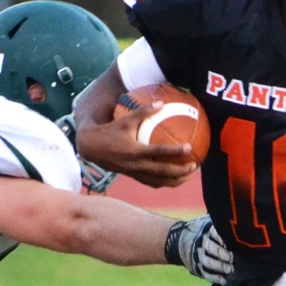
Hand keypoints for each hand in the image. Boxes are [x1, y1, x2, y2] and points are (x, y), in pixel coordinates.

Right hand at [77, 106, 198, 188]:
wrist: (91, 147)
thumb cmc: (109, 131)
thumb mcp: (125, 120)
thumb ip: (143, 112)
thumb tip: (161, 103)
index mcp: (134, 151)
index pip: (159, 152)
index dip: (175, 151)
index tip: (190, 149)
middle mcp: (135, 165)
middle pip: (163, 172)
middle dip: (180, 171)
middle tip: (195, 166)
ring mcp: (134, 173)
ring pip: (158, 181)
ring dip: (175, 181)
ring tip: (188, 176)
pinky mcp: (132, 176)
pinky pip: (151, 182)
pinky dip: (163, 182)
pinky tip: (173, 178)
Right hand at [167, 214, 232, 283]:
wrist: (180, 241)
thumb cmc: (203, 230)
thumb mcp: (208, 221)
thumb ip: (221, 221)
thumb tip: (239, 216)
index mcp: (207, 230)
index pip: (216, 233)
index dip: (225, 239)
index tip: (236, 242)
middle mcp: (202, 243)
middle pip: (213, 249)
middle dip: (224, 254)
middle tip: (234, 258)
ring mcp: (199, 256)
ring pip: (209, 262)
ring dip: (220, 266)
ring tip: (231, 270)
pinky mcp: (197, 267)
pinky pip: (206, 273)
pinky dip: (215, 278)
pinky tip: (224, 281)